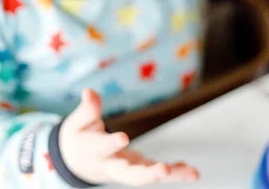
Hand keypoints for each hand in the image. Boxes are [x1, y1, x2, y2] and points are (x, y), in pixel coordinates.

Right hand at [59, 89, 198, 185]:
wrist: (77, 163)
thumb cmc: (79, 139)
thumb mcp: (78, 123)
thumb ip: (87, 110)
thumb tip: (89, 91)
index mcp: (94, 151)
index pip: (103, 148)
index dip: (111, 143)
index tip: (123, 137)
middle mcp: (112, 165)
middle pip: (128, 174)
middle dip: (146, 174)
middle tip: (162, 170)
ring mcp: (127, 170)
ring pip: (146, 177)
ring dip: (168, 176)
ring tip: (191, 173)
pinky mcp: (138, 169)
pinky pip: (157, 172)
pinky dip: (176, 173)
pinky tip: (192, 171)